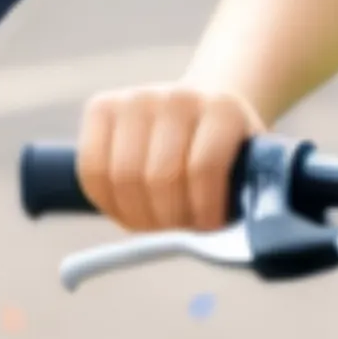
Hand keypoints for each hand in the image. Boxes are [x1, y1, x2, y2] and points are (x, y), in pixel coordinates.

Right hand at [75, 77, 265, 237]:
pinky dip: (105, 201)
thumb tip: (224, 241)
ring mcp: (136, 98)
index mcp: (223, 110)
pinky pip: (91, 169)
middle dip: (166, 219)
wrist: (198, 112)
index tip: (208, 228)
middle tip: (175, 232)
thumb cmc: (225, 155)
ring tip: (152, 225)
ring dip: (135, 216)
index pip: (203, 169)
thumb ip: (243, 198)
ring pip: (122, 177)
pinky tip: (125, 210)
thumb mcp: (246, 170)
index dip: (203, 210)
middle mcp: (178, 97)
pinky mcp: (102, 106)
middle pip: (159, 177)